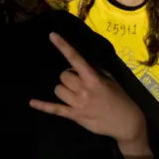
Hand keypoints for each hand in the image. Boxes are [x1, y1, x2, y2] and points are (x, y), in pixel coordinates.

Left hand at [28, 33, 150, 158]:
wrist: (126, 123)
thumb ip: (94, 72)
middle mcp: (83, 90)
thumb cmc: (120, 99)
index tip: (52, 35)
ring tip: (75, 94)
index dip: (63, 46)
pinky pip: (54, 109)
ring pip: (58, 89)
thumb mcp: (110, 81)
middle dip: (69, 76)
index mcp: (93, 79)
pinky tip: (32, 102)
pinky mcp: (74, 116)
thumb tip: (79, 66)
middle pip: (63, 75)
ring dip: (64, 89)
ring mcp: (77, 104)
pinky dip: (43, 106)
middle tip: (80, 82)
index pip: (75, 59)